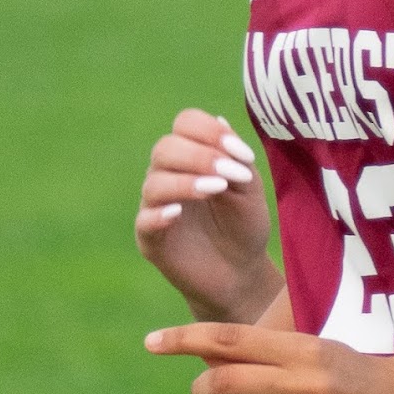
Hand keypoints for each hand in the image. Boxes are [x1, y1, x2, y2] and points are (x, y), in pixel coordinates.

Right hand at [136, 107, 278, 321]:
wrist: (241, 273)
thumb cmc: (244, 226)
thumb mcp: (249, 189)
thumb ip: (237, 159)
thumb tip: (219, 120)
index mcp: (191, 157)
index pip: (185, 124)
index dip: (209, 132)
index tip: (241, 153)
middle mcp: (168, 176)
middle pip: (165, 148)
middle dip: (199, 156)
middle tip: (229, 175)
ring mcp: (156, 207)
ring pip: (154, 183)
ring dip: (186, 182)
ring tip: (216, 190)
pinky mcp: (150, 239)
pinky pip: (144, 221)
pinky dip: (159, 214)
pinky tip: (178, 212)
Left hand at [148, 319, 393, 393]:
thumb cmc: (349, 372)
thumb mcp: (312, 348)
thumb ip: (263, 352)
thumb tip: (204, 352)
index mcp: (302, 348)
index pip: (230, 339)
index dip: (185, 339)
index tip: (151, 343)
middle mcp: (306, 383)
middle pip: (225, 384)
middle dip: (201, 390)